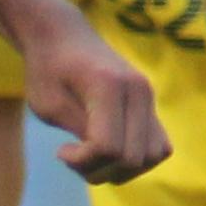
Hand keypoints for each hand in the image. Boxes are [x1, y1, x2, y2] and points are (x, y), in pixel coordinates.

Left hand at [21, 19, 169, 187]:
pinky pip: (158, 145)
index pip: (108, 147)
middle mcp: (137, 89)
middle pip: (133, 158)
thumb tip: (109, 159)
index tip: (60, 151)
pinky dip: (136, 158)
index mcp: (108, 86)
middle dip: (100, 169)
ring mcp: (148, 95)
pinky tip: (108, 150)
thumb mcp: (50, 106)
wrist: (62, 36)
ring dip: (121, 169)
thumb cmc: (47, 70)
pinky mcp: (149, 102)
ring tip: (92, 157)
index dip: (82, 161)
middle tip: (73, 157)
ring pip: (153, 155)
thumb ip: (81, 133)